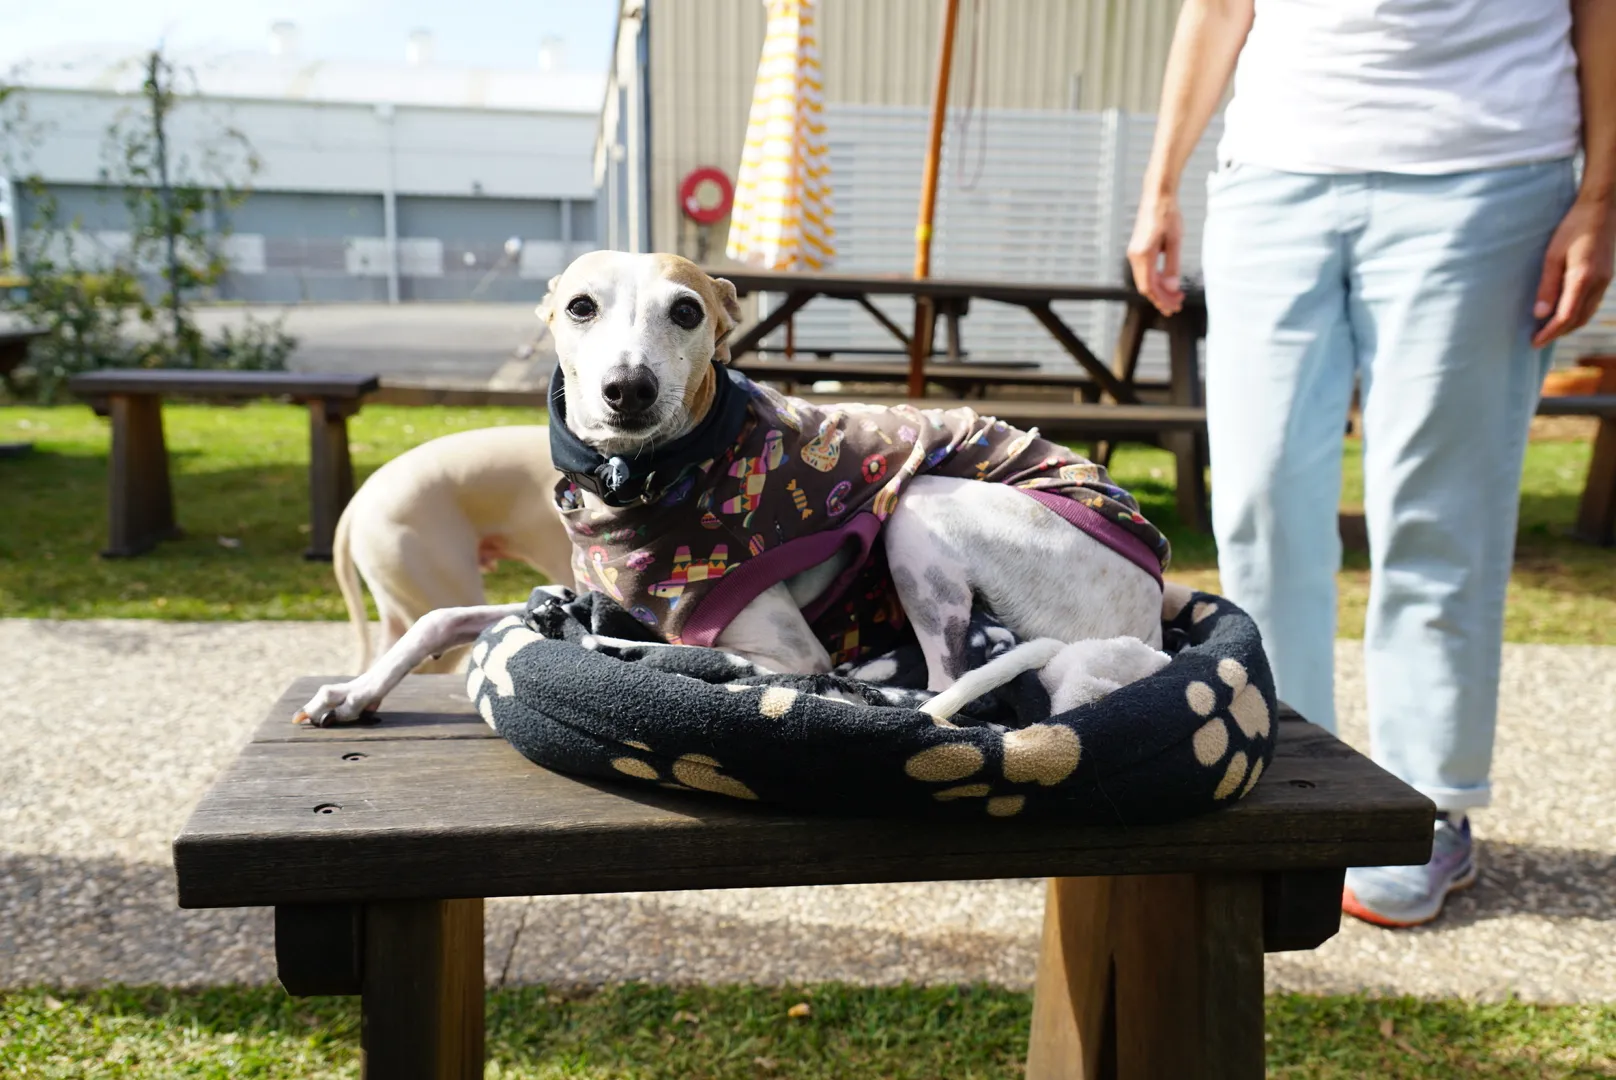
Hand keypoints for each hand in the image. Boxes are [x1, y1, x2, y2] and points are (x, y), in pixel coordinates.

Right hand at [1127, 189, 1186, 315]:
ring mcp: (1134, 253)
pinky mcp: (1137, 250)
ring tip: (1175, 297)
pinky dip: (1155, 280)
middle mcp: (1134, 256)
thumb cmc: (1168, 215)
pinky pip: (1144, 272)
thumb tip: (1172, 288)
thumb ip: (1173, 266)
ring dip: (1159, 290)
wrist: (1157, 195)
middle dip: (1162, 298)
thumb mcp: (1175, 241)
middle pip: (1146, 287)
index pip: (1150, 287)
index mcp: (1143, 255)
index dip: (1162, 300)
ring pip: (1144, 280)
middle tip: (1178, 306)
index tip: (1175, 307)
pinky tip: (1167, 282)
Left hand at [1532, 195, 1614, 347]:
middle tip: (1537, 341)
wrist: (1602, 208)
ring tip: (1548, 331)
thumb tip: (1539, 314)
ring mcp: (1605, 281)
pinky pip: (1592, 303)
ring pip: (1587, 313)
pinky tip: (1565, 314)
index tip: (1534, 343)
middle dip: (1558, 333)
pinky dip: (1578, 314)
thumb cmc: (1573, 228)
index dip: (1549, 333)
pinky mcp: (1606, 276)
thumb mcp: (1552, 256)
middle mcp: (1598, 284)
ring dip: (1568, 326)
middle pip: (1578, 320)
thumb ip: (1547, 286)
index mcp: (1583, 279)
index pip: (1565, 317)